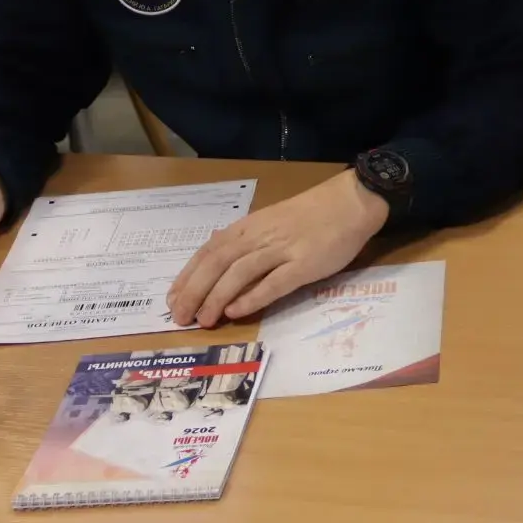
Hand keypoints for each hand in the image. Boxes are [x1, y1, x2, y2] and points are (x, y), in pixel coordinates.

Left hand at [167, 169, 387, 326]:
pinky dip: (252, 297)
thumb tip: (219, 263)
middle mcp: (259, 237)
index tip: (172, 299)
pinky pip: (274, 282)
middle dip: (195, 291)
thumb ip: (247, 241)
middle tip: (179, 317)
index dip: (188, 276)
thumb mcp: (270, 222)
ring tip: (204, 320)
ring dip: (217, 297)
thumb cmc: (311, 214)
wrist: (350, 202)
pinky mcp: (304, 264)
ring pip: (239, 273)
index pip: (208, 252)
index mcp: (248, 227)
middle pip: (217, 263)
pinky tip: (237, 312)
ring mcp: (282, 250)